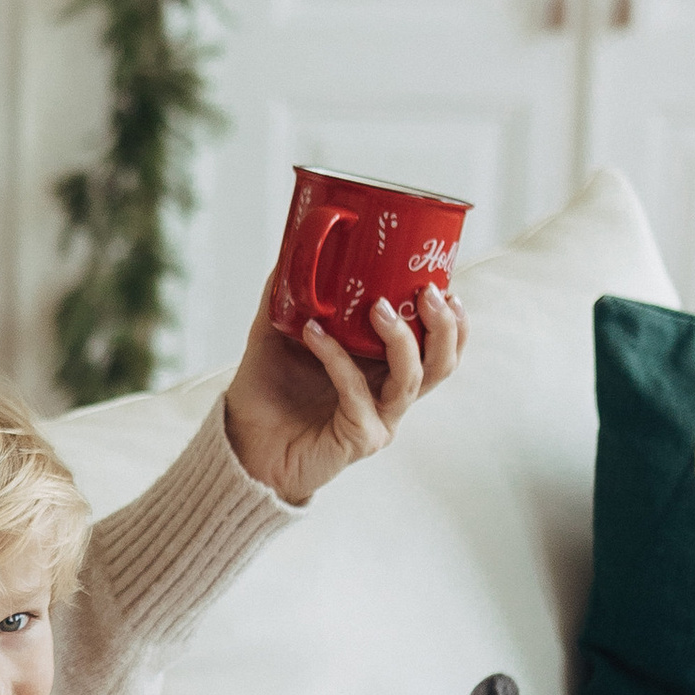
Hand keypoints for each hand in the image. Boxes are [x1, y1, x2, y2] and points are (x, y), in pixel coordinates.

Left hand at [220, 279, 465, 506]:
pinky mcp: (358, 438)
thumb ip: (289, 296)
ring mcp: (378, 419)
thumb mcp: (279, 335)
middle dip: (443, 327)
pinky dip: (336, 358)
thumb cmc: (268, 395)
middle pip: (441, 364)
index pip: (436, 346)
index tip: (444, 282)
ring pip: (412, 380)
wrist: (243, 445)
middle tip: (428, 292)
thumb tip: (292, 249)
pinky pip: (357, 392)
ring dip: (401, 340)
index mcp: (384, 370)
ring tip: (379, 307)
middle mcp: (389, 395)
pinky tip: (313, 332)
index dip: (451, 319)